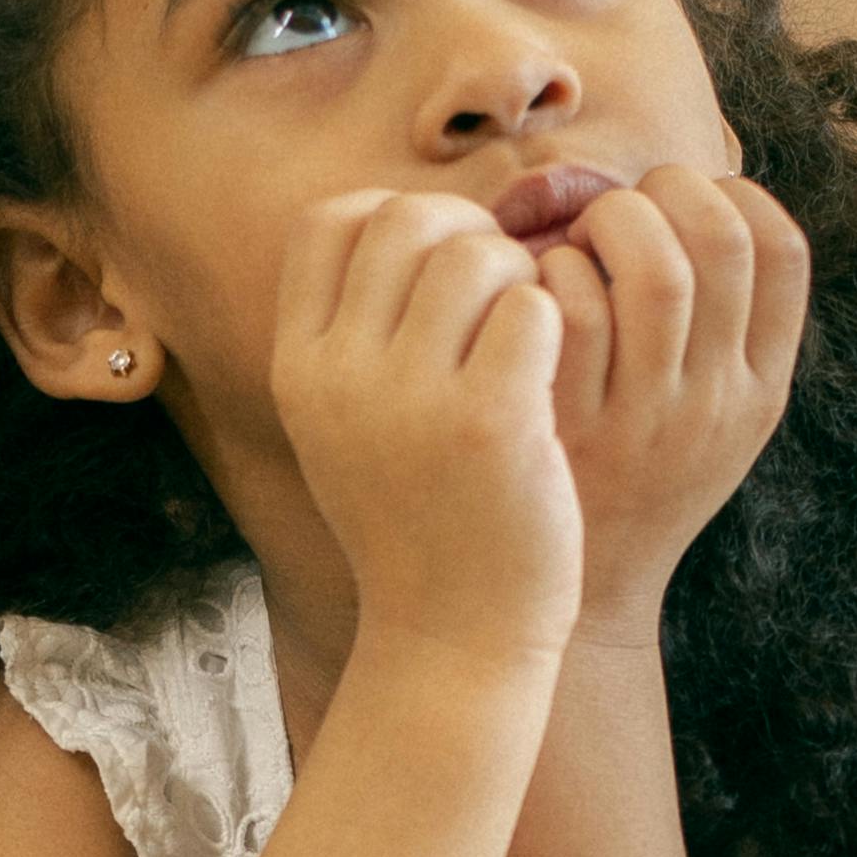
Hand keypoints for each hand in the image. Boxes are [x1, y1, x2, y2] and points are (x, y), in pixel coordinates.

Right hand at [271, 186, 582, 673]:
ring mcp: (411, 399)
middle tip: (502, 295)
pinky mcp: (491, 424)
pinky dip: (558, 321)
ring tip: (529, 337)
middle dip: (468, 235)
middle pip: (406, 218)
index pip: (330, 219)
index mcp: (297, 367)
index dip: (395, 217)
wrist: (450, 639)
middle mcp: (340, 375)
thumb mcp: (346, 425)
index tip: (437, 268)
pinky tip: (555, 371)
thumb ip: (359, 331)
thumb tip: (412, 219)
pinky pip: (534, 306)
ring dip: (521, 276)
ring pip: (477, 252)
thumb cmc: (418, 520)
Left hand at [532, 164, 809, 630]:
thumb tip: (658, 190)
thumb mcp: (706, 410)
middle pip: (719, 241)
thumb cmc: (631, 469)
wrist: (579, 590)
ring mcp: (644, 417)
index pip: (783, 249)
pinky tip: (537, 287)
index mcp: (760, 387)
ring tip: (582, 239)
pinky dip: (552, 270)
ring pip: (653, 266)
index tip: (686, 206)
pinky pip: (571, 308)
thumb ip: (710, 318)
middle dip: (666, 191)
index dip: (732, 195)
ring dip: (610, 219)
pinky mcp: (571, 426)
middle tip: (624, 210)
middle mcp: (714, 402)